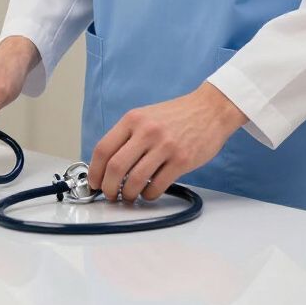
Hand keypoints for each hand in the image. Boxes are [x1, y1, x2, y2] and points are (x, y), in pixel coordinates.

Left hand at [88, 83, 246, 202]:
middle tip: (111, 194)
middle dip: (108, 188)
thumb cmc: (177, 115)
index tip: (95, 183)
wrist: (210, 109)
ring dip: (128, 195)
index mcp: (133, 119)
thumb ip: (128, 136)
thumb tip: (107, 166)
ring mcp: (165, 146)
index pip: (103, 149)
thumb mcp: (146, 116)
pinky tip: (149, 192)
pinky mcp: (181, 160)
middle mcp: (147, 131)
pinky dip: (148, 195)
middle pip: (115, 168)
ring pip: (134, 181)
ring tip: (130, 196)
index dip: (94, 172)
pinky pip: (156, 186)